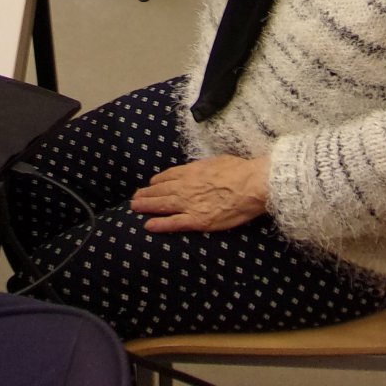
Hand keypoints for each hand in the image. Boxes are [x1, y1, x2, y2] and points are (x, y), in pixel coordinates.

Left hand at [129, 155, 269, 232]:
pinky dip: (159, 224)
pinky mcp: (197, 220)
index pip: (169, 175)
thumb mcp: (217, 161)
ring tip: (134, 207)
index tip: (151, 184)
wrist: (251, 184)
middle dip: (146, 193)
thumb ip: (204, 167)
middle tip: (135, 197)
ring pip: (162, 205)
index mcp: (192, 171)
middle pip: (161, 190)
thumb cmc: (240, 170)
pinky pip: (174, 223)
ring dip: (146, 205)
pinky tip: (148, 225)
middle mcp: (186, 186)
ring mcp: (190, 203)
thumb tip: (200, 169)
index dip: (158, 181)